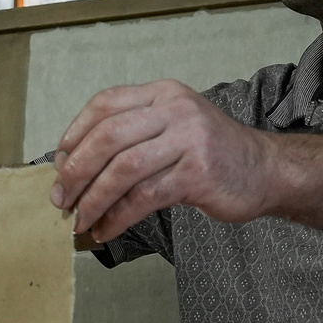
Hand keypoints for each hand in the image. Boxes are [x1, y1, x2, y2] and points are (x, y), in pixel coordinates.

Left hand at [49, 80, 283, 243]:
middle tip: (60, 198)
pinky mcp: (197, 174)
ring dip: (93, 199)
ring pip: (123, 169)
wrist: (264, 169)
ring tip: (79, 220)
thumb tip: (72, 165)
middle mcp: (175, 109)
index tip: (58, 163)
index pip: (104, 104)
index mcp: (162, 93)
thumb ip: (132, 136)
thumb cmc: (210, 153)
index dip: (74, 134)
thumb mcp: (172, 127)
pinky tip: (106, 229)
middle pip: (107, 136)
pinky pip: (144, 197)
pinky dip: (117, 217)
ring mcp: (189, 140)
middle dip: (76, 171)